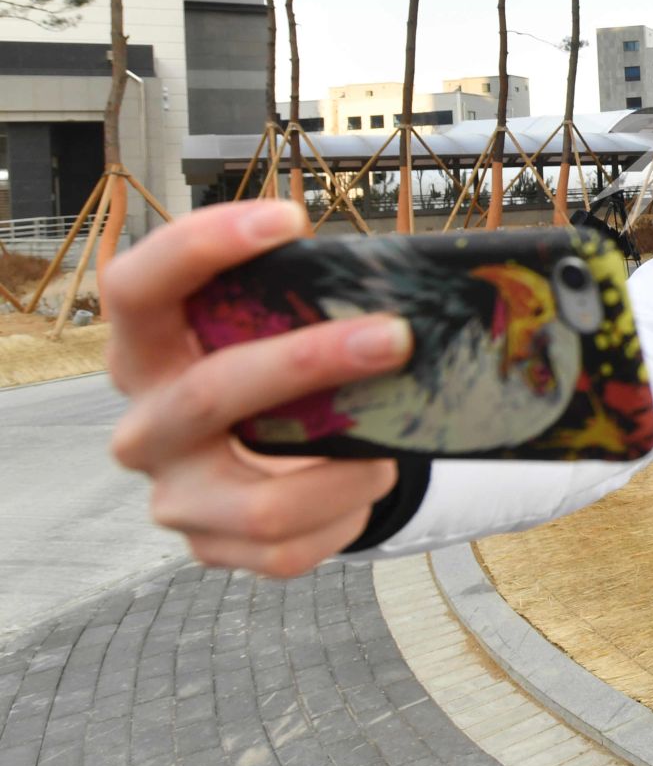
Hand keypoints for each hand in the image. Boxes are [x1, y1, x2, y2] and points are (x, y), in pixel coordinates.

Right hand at [104, 201, 412, 577]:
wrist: (265, 465)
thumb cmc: (273, 374)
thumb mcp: (268, 331)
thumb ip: (300, 303)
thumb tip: (405, 277)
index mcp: (144, 349)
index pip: (135, 286)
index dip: (200, 246)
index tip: (288, 217)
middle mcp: (144, 425)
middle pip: (211, 393)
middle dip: (312, 361)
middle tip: (396, 335)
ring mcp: (175, 496)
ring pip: (262, 501)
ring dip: (348, 467)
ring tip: (391, 444)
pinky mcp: (212, 548)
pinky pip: (290, 546)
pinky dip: (346, 513)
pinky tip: (366, 479)